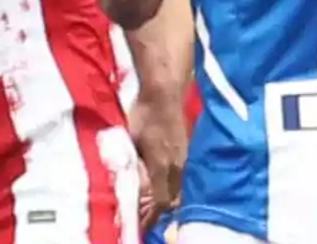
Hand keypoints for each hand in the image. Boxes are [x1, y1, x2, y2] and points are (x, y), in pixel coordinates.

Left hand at [129, 90, 185, 222]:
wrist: (164, 94)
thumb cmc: (143, 114)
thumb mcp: (131, 140)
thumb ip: (133, 164)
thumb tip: (131, 184)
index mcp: (163, 165)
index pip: (162, 201)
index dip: (151, 215)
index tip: (140, 221)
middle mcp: (178, 166)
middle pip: (172, 200)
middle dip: (159, 210)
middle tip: (143, 214)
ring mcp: (185, 160)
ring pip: (178, 190)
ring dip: (166, 198)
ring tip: (150, 203)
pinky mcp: (186, 153)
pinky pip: (180, 179)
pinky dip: (170, 186)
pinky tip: (160, 184)